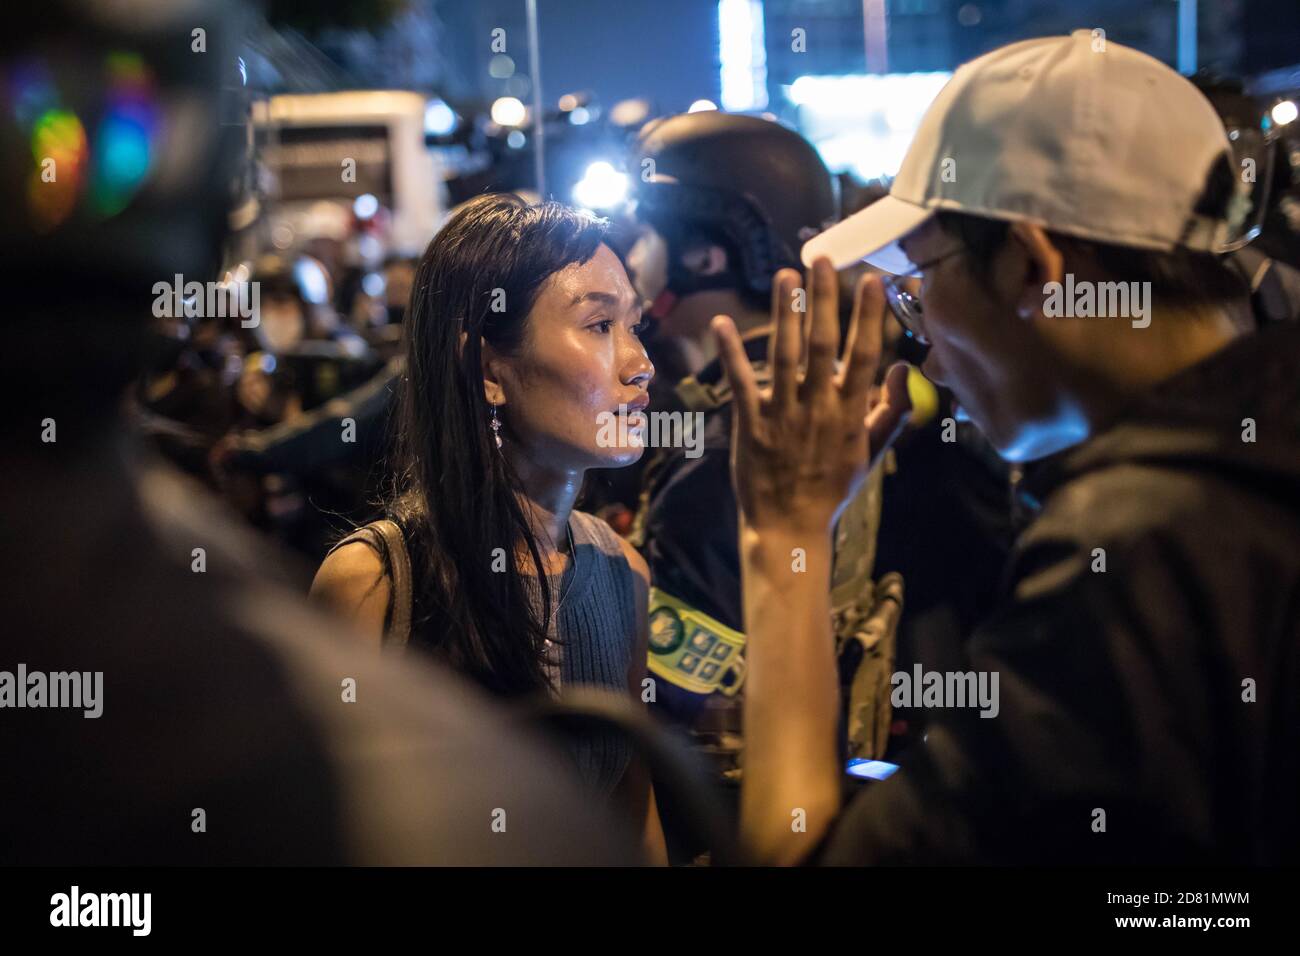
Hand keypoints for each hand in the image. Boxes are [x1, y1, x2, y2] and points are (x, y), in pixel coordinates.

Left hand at [711, 258, 910, 535]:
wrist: (790, 526)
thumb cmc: (832, 488)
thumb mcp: (871, 453)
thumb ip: (892, 410)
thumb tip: (907, 369)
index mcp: (850, 414)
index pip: (863, 357)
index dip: (867, 318)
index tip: (870, 282)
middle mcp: (818, 409)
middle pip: (824, 346)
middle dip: (823, 301)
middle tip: (822, 260)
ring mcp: (783, 416)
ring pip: (785, 356)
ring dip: (786, 314)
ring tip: (785, 276)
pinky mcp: (750, 425)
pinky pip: (741, 383)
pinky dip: (732, 353)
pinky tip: (723, 323)